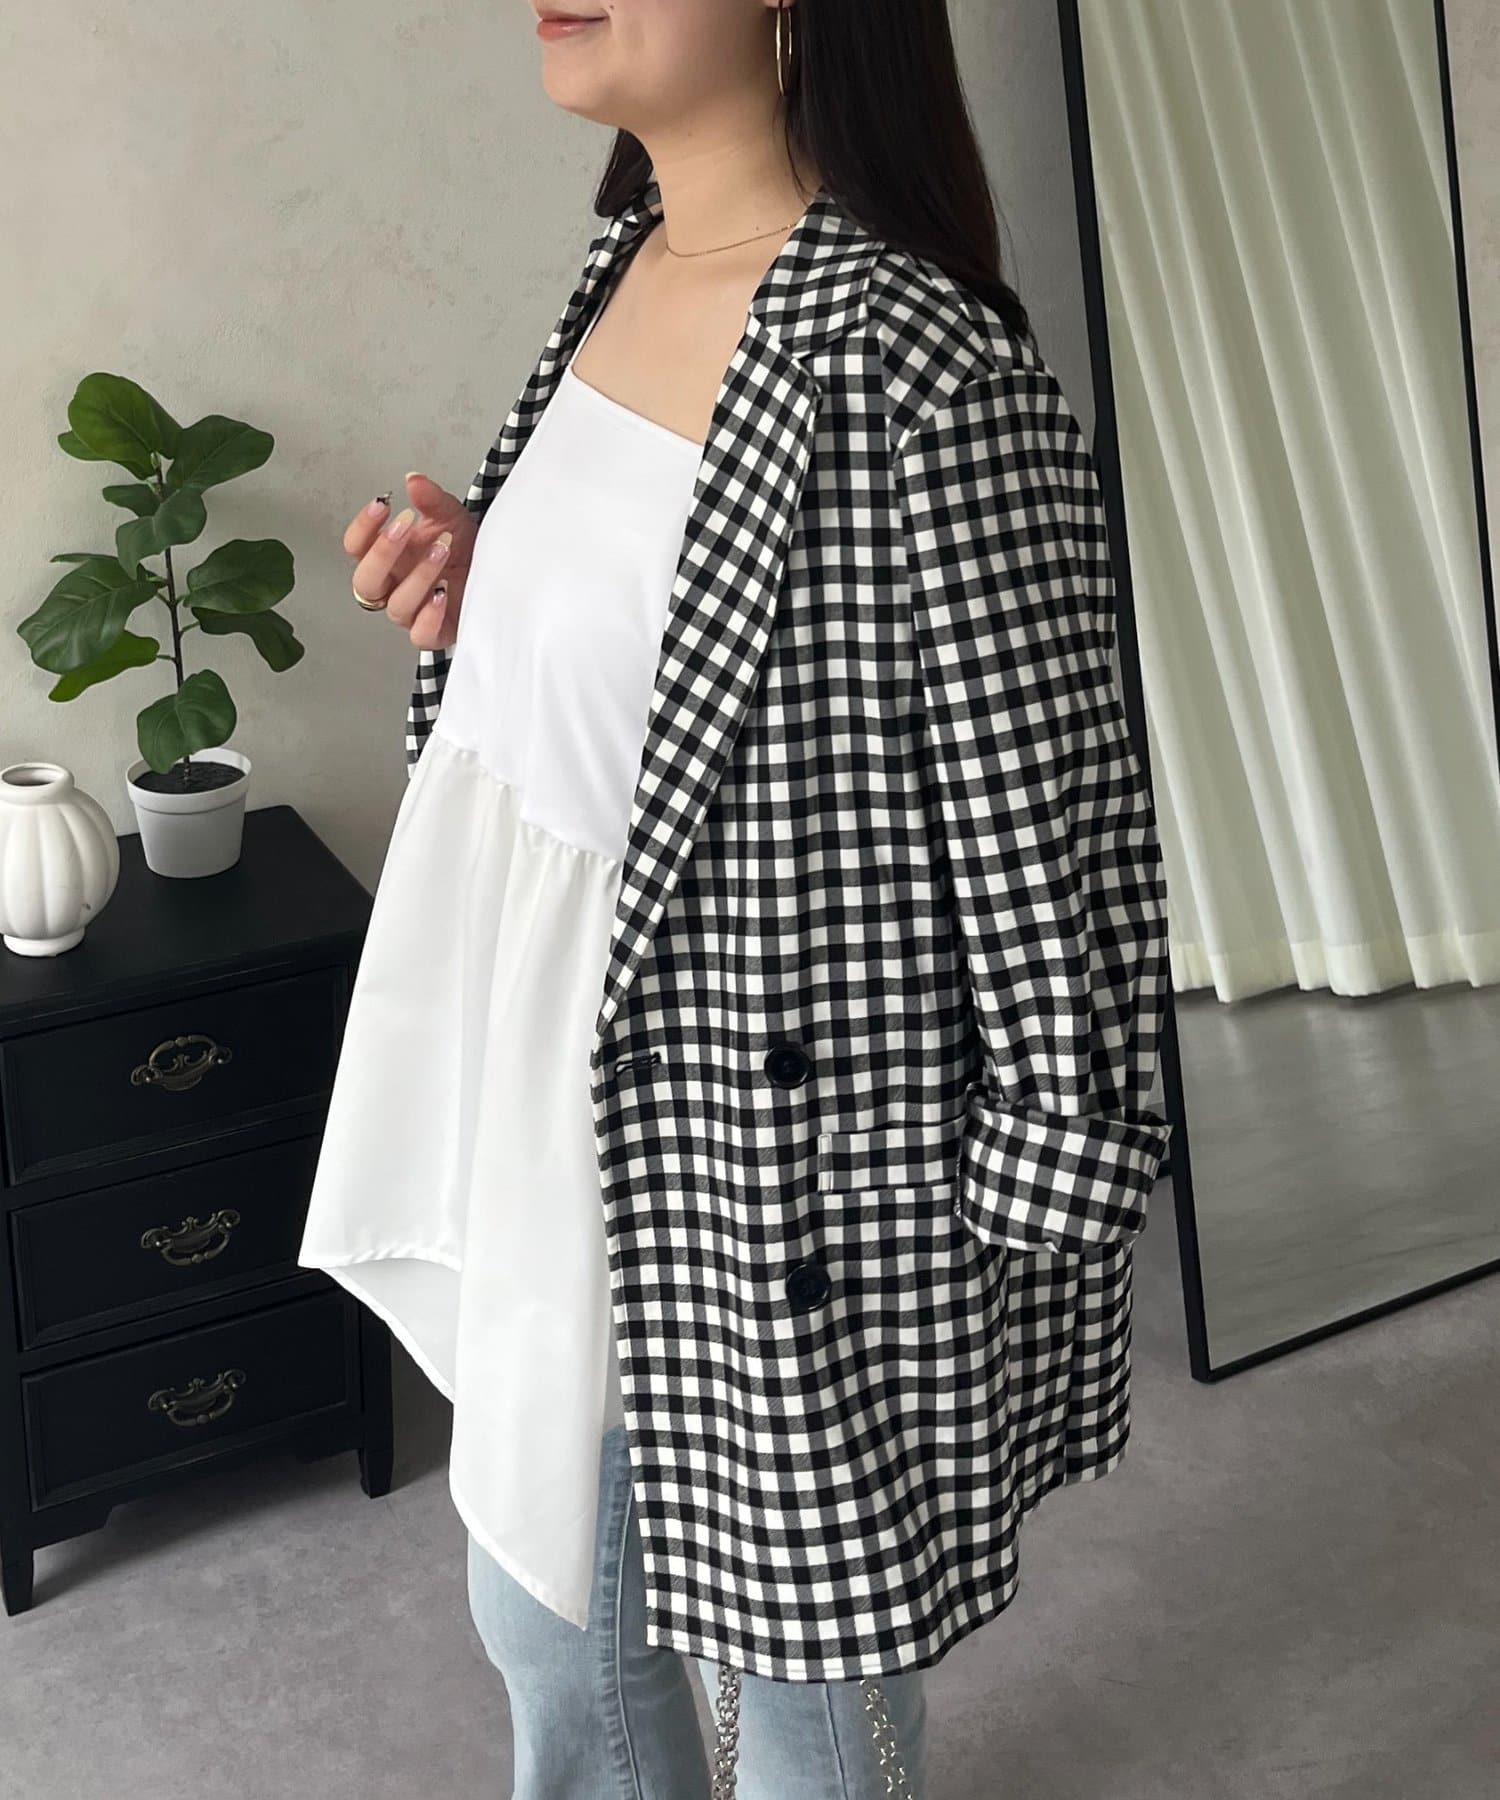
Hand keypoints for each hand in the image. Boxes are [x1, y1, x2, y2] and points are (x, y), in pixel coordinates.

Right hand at [345, 472, 476, 649]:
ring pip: (396, 606)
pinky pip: (421, 635)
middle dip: (383, 551)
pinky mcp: (436, 632)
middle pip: (365, 581)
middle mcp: (394, 586)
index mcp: (389, 557)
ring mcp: (413, 611)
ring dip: (418, 576)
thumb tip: (414, 480)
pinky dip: (429, 616)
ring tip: (441, 549)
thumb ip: (430, 499)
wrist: (499, 569)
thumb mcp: (449, 515)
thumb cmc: (465, 547)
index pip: (356, 547)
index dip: (363, 527)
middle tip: (404, 525)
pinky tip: (443, 593)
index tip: (381, 504)